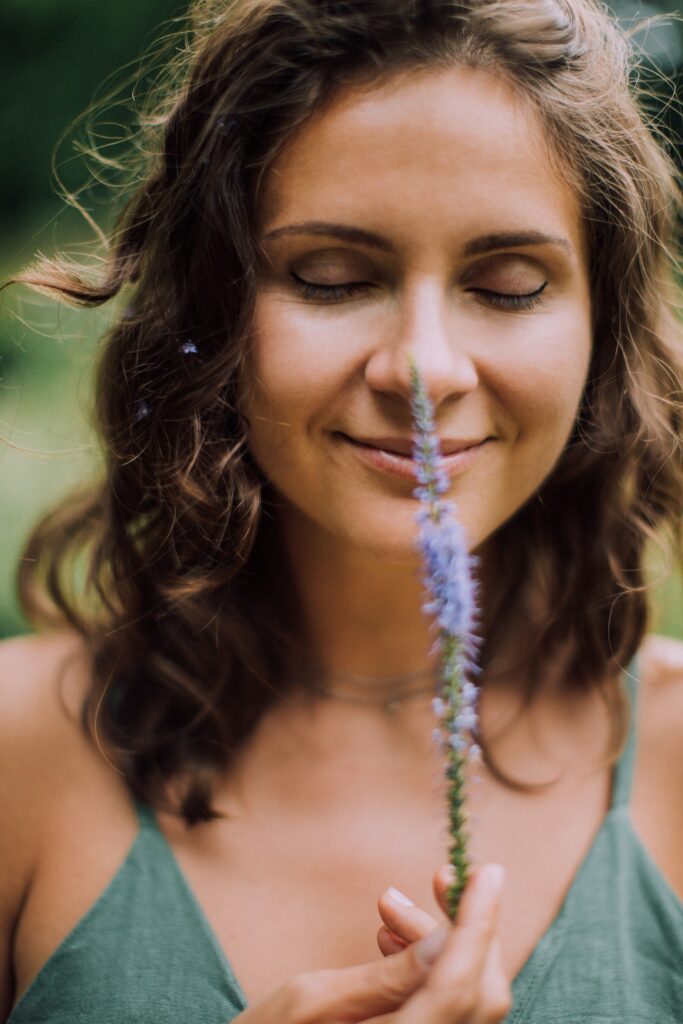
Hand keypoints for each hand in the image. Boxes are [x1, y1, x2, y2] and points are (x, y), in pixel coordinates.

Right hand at [233, 865, 509, 1023]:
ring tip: (389, 908)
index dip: (479, 923)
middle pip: (479, 990)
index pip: (458, 983)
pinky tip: (392, 942)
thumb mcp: (311, 1000)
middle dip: (461, 926)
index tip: (489, 871)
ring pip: (467, 995)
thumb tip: (444, 939)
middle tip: (433, 877)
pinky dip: (433, 968)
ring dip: (441, 942)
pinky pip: (448, 1006)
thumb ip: (385, 976)